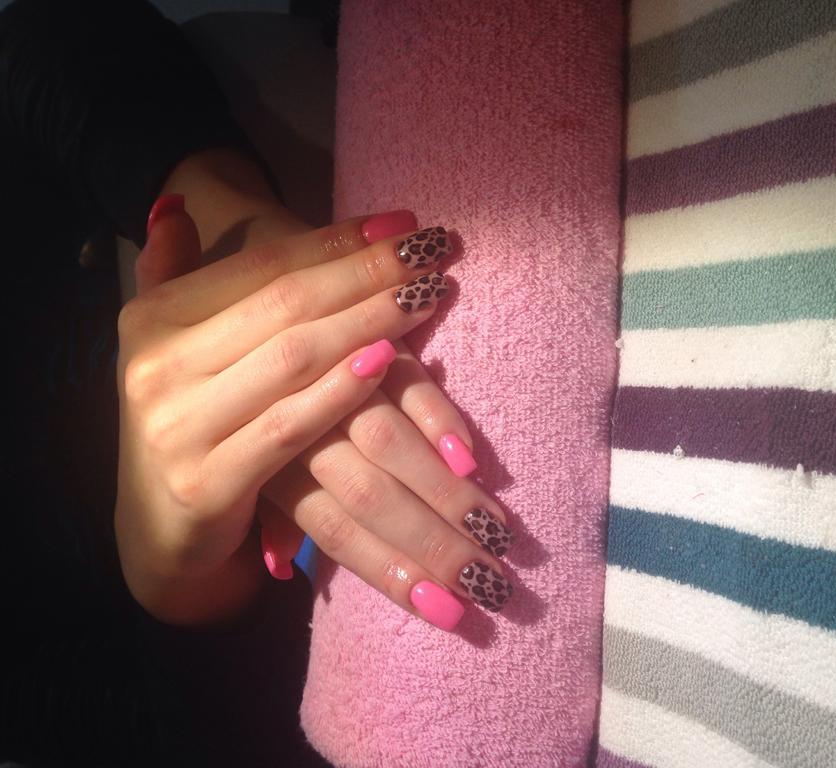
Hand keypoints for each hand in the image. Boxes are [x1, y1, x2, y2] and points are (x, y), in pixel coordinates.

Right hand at [116, 202, 449, 623]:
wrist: (158, 528)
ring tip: (427, 293)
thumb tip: (177, 204)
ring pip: (294, 357)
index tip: (401, 222)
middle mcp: (157, 368)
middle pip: (286, 305)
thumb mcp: (174, 345)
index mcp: (152, 319)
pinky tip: (388, 359)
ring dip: (369, 320)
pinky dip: (341, 391)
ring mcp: (179, 427)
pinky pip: (289, 427)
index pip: (261, 267)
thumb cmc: (190, 421)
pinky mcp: (208, 483)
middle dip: (366, 272)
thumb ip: (172, 272)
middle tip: (431, 249)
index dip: (336, 240)